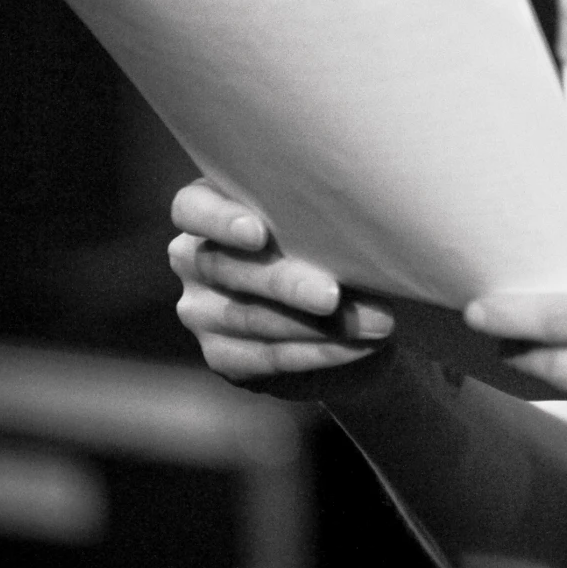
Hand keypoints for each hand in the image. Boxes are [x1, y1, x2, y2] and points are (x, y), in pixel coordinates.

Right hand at [168, 179, 395, 397]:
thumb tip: (358, 229)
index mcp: (208, 210)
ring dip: (317, 325)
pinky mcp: (222, 356)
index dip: (220, 220)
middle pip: (227, 268)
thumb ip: (315, 221)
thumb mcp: (320, 224)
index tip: (258, 233)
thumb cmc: (329, 242)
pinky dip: (319, 352)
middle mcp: (194, 260)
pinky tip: (358, 346)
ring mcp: (202, 312)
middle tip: (333, 294)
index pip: (191, 209)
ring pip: (250, 318)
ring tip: (375, 322)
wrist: (343, 312)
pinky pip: (266, 357)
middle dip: (285, 283)